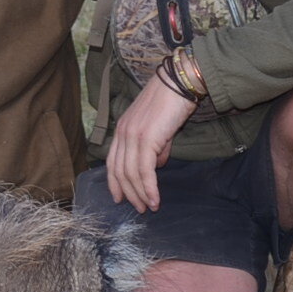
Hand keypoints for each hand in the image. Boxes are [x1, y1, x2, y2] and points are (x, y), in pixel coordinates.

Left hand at [106, 74, 197, 213]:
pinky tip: (154, 199)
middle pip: (119, 171)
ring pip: (130, 174)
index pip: (112, 161)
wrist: (180, 83)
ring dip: (140, 194)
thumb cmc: (173, 102)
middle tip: (139, 209)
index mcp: (122, 129)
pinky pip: (144, 171)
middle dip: (128, 193)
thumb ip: (156, 148)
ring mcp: (132, 135)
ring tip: (149, 208)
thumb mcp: (160, 128)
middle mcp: (123, 133)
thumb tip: (157, 166)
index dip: (115, 182)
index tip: (121, 198)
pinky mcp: (146, 139)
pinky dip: (149, 188)